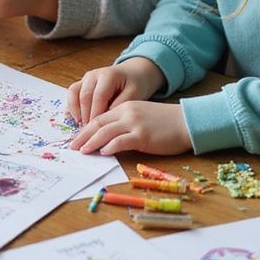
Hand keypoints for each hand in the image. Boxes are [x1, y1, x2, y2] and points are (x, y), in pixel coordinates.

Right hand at [67, 58, 165, 125]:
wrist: (133, 73)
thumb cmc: (135, 84)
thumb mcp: (134, 95)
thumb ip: (120, 105)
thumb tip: (105, 119)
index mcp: (108, 75)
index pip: (99, 96)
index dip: (96, 113)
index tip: (97, 130)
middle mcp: (94, 75)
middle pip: (84, 96)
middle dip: (85, 115)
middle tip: (88, 132)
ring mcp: (86, 78)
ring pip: (73, 92)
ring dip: (75, 110)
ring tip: (80, 126)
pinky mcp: (82, 83)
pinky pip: (72, 93)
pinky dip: (71, 107)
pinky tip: (74, 119)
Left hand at [70, 101, 190, 155]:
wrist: (186, 122)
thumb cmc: (165, 123)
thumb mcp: (141, 117)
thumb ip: (125, 124)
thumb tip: (108, 140)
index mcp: (125, 107)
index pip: (99, 117)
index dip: (85, 129)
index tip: (77, 139)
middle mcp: (127, 113)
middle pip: (98, 124)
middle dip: (83, 136)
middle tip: (73, 147)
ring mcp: (134, 124)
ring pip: (105, 132)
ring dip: (91, 142)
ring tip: (83, 151)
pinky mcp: (142, 136)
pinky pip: (121, 141)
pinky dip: (110, 147)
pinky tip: (103, 152)